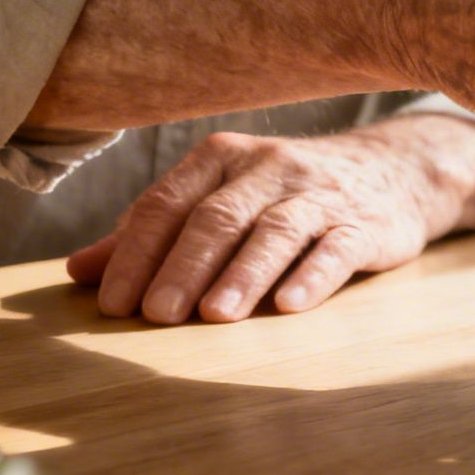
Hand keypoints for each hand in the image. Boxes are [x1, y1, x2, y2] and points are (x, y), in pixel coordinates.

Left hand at [68, 118, 474, 323]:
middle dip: (183, 267)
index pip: (167, 203)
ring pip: (274, 232)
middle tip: (156, 315)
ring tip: (214, 316)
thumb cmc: (290, 194)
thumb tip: (79, 271)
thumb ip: (156, 234)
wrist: (395, 172)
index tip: (113, 303)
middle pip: (216, 218)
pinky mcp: (364, 222)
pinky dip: (311, 276)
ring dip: (242, 274)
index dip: (136, 253)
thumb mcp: (222, 199)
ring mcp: (319, 193)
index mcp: (223, 158)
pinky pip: (335, 249)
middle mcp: (270, 167)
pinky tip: (289, 306)